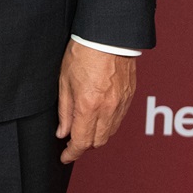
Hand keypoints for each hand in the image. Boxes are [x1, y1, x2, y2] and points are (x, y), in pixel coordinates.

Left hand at [56, 41, 136, 163]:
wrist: (108, 36)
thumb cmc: (83, 52)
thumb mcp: (64, 80)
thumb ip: (64, 110)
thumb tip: (62, 132)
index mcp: (88, 106)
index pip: (81, 141)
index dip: (71, 153)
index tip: (65, 157)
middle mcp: (107, 109)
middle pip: (97, 142)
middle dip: (84, 145)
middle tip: (72, 140)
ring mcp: (121, 104)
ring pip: (110, 133)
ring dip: (97, 136)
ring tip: (85, 127)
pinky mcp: (129, 98)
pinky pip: (119, 120)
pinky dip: (108, 124)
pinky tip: (99, 116)